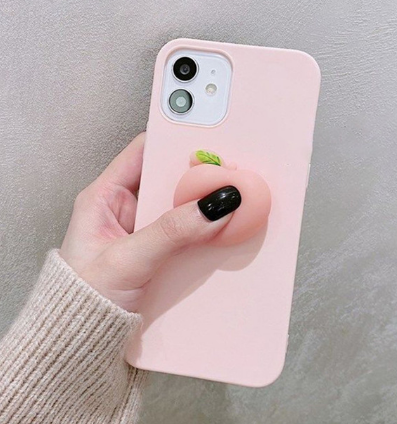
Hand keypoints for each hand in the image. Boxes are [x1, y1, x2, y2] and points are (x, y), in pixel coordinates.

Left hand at [60, 133, 240, 311]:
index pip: (142, 151)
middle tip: (228, 173)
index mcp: (105, 196)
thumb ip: (171, 231)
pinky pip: (186, 230)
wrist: (82, 339)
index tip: (206, 141)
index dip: (173, 140)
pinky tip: (221, 230)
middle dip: (196, 175)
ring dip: (203, 205)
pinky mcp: (158, 249)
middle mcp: (126, 207)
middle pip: (167, 178)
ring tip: (230, 199)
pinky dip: (203, 229)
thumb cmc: (84, 298)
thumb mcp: (128, 258)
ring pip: (180, 205)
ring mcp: (144, 229)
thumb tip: (214, 205)